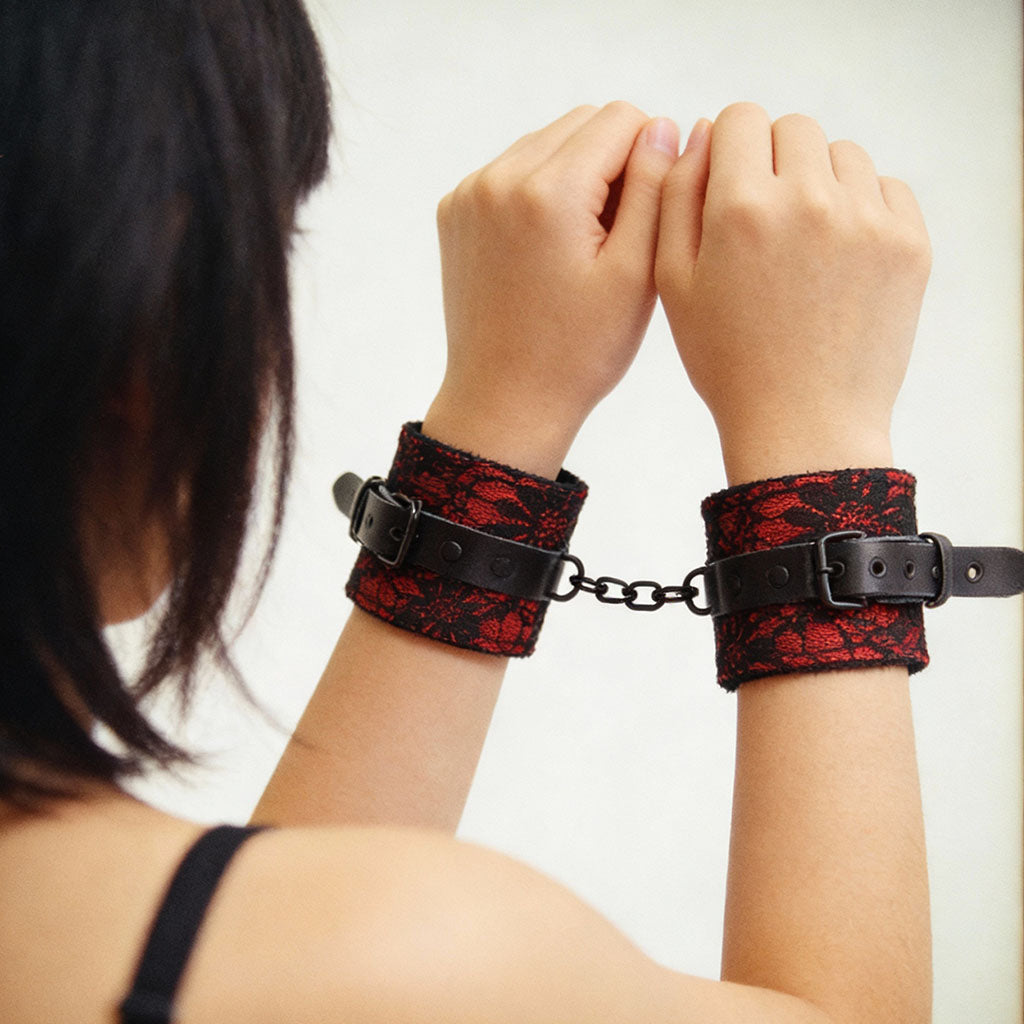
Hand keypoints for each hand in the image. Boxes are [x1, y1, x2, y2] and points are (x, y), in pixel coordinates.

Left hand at [424, 102, 679, 476]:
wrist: (504, 402)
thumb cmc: (578, 353)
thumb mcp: (636, 274)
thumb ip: (655, 189)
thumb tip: (662, 127)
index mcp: (548, 191)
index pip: (622, 119)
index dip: (649, 159)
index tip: (645, 216)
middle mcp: (498, 179)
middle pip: (580, 123)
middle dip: (611, 163)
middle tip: (616, 234)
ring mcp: (469, 194)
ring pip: (545, 144)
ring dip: (574, 175)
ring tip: (582, 246)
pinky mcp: (454, 212)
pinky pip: (510, 171)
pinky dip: (537, 193)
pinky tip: (547, 249)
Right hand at [655, 103, 931, 483]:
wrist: (804, 424)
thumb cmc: (729, 361)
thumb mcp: (674, 283)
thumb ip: (678, 197)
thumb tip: (702, 131)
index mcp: (742, 208)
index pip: (742, 118)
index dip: (730, 148)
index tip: (730, 186)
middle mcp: (808, 200)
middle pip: (794, 129)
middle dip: (774, 162)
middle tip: (766, 224)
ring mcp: (867, 219)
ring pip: (842, 155)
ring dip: (820, 182)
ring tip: (804, 246)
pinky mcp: (908, 243)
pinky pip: (885, 188)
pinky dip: (861, 208)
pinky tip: (838, 259)